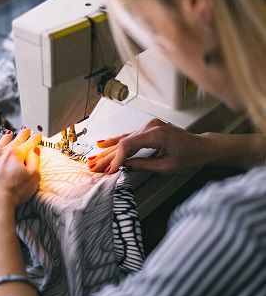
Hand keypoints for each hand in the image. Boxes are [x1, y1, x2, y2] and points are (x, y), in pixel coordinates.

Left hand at [0, 127, 40, 211]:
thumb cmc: (14, 192)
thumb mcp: (34, 176)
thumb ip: (35, 161)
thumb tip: (34, 151)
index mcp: (16, 154)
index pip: (28, 143)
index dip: (34, 138)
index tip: (37, 135)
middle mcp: (1, 153)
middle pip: (13, 141)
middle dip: (21, 135)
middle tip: (25, 130)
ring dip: (4, 139)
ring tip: (8, 134)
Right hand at [87, 119, 209, 174]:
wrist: (201, 147)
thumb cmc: (189, 156)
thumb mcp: (166, 166)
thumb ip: (143, 165)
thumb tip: (124, 167)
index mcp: (157, 134)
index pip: (129, 146)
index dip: (116, 159)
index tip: (108, 170)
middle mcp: (151, 127)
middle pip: (123, 142)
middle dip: (107, 156)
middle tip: (93, 166)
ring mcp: (149, 126)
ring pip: (124, 139)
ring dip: (109, 150)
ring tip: (93, 158)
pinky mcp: (149, 129)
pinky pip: (130, 136)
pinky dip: (117, 143)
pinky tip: (104, 143)